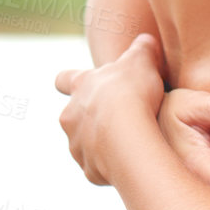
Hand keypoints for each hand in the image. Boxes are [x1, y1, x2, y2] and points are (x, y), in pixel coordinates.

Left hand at [55, 33, 166, 185]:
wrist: (126, 133)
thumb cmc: (132, 92)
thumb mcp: (141, 61)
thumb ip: (142, 49)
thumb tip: (146, 40)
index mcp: (81, 87)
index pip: (63, 79)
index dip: (68, 81)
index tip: (74, 83)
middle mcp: (70, 116)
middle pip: (72, 117)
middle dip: (91, 120)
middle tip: (116, 120)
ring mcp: (76, 144)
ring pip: (84, 145)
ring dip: (100, 145)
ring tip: (126, 144)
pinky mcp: (87, 169)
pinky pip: (97, 169)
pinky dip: (109, 167)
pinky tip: (129, 163)